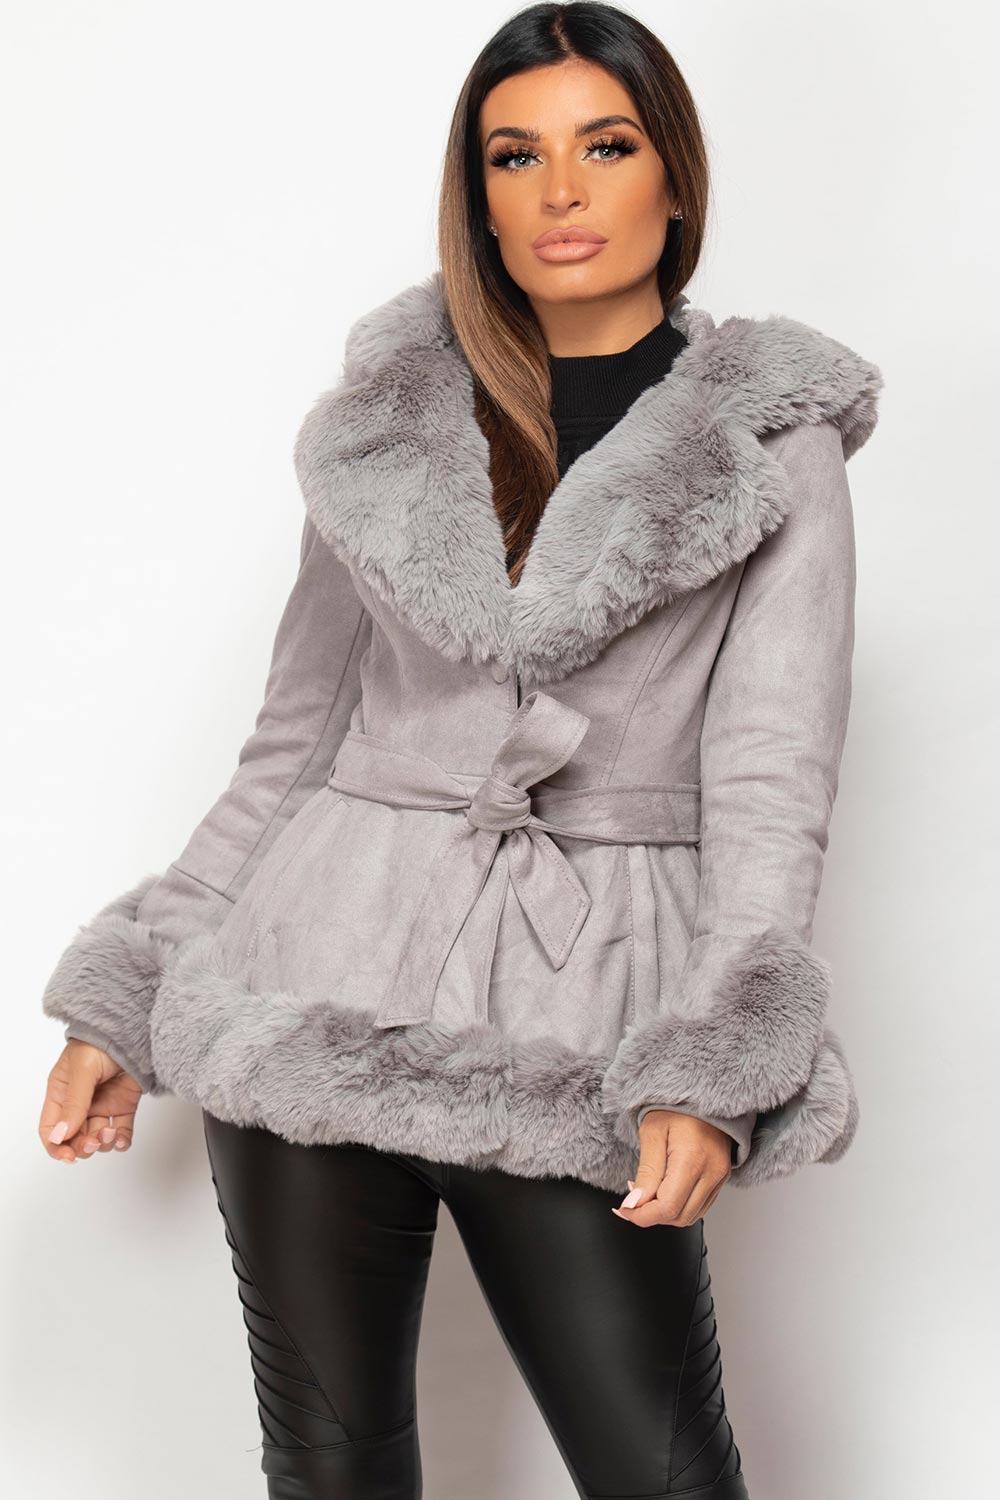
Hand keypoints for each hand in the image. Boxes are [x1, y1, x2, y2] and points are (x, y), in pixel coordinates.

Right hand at [39, 1040, 142, 1162]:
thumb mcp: (82, 1072)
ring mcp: (103, 1106)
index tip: (68, 1156)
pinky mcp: (123, 1106)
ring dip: (103, 1143)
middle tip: (94, 1142)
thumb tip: (60, 1136)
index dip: (56, 1146)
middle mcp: (80, 1104)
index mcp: (61, 1094)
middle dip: (83, 1147)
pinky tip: (121, 1139)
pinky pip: (120, 1132)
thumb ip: (74, 1104)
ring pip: (97, 1138)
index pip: (50, 1129)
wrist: (133, 1030)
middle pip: (74, 1138)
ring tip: (111, 1133)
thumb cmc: (100, 1042)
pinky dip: (121, 1141)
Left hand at [611, 1110, 730, 1226]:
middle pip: (679, 1217)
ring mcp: (719, 1177)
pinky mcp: (721, 1178)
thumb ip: (646, 1172)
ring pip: (690, 1216)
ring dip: (665, 1213)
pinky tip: (665, 1191)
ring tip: (648, 1193)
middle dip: (651, 1216)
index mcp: (692, 1159)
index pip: (667, 1207)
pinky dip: (680, 1207)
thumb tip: (634, 1204)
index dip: (641, 1216)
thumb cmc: (675, 1107)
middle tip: (632, 1201)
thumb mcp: (651, 1133)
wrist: (702, 1094)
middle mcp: (711, 1172)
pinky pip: (700, 1206)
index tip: (624, 1209)